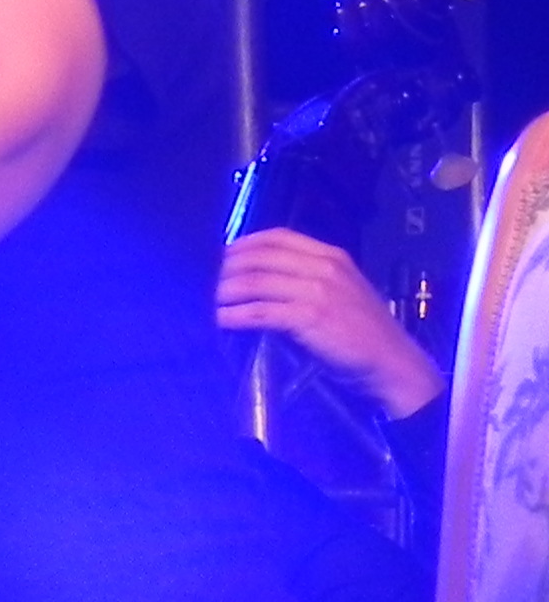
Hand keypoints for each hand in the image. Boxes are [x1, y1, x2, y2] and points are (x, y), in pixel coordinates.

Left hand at [219, 228, 444, 419]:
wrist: (394, 363)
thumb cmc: (365, 332)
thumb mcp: (343, 292)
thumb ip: (308, 279)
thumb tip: (262, 279)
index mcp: (332, 257)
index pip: (278, 237)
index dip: (245, 244)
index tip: (223, 254)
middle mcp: (324, 268)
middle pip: (260, 258)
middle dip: (227, 269)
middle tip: (207, 282)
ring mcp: (317, 291)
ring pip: (255, 282)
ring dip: (225, 292)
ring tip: (210, 302)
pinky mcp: (309, 317)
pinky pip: (261, 311)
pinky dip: (236, 315)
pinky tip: (222, 320)